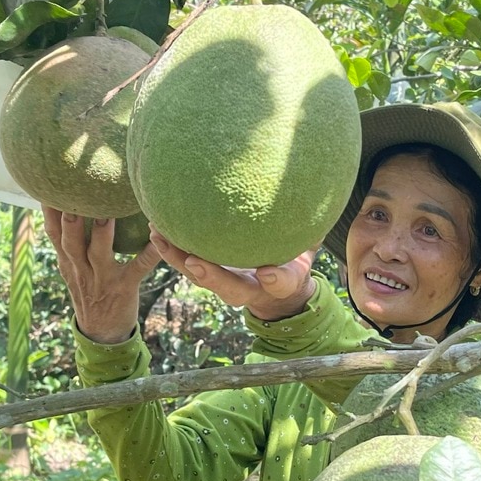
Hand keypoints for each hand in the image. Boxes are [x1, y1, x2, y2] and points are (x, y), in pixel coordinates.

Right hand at [43, 207, 160, 343]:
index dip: (49, 211)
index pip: (53, 234)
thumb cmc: (89, 290)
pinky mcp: (125, 286)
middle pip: (70, 242)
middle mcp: (82, 269)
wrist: (102, 332)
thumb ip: (70, 241)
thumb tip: (67, 206)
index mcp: (68, 262)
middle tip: (72, 196)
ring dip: (102, 234)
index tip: (47, 186)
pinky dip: (148, 252)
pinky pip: (139, 267)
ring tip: (106, 213)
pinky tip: (156, 237)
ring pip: (99, 254)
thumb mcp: (72, 268)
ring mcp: (103, 279)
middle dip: (69, 221)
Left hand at [148, 226, 316, 320]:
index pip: (282, 283)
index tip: (269, 272)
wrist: (279, 285)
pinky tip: (155, 227)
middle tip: (197, 263)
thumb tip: (324, 189)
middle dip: (214, 278)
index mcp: (283, 282)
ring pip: (202, 279)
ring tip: (159, 237)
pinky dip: (171, 249)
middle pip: (232, 290)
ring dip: (179, 260)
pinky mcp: (210, 273)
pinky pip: (188, 264)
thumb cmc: (295, 258)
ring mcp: (229, 283)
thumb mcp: (308, 248)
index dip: (276, 279)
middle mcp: (252, 287)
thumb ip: (311, 229)